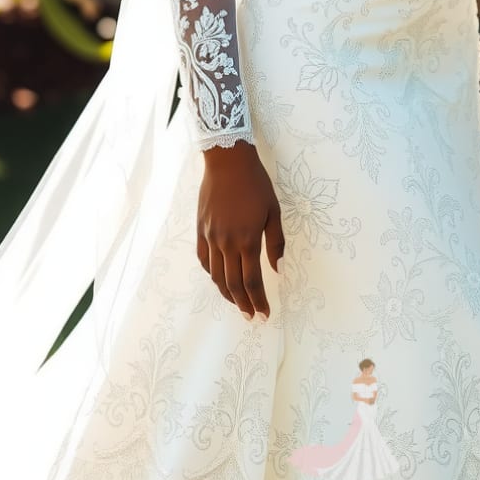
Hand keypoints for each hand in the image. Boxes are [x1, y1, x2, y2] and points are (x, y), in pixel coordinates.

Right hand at [197, 141, 284, 321]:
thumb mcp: (273, 211)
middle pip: (233, 284)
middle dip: (244, 304)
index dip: (258, 301)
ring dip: (227, 294)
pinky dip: (212, 274)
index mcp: (247, 240)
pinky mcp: (200, 230)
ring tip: (238, 303)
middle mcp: (226, 243)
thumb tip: (279, 270)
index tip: (264, 314)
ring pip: (216, 276)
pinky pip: (204, 260)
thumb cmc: (255, 184)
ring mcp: (210, 237)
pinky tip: (220, 279)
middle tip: (252, 317)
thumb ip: (276, 243)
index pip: (252, 281)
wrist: (227, 162)